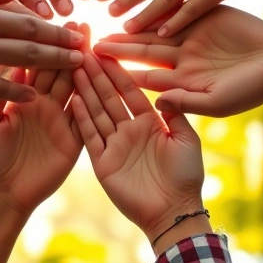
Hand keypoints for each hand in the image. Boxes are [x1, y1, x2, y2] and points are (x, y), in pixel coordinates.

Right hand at [0, 0, 84, 100]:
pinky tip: (36, 97)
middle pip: (35, 40)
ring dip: (54, 66)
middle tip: (87, 50)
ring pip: (25, 63)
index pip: (28, 18)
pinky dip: (20, 93)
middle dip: (65, 45)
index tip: (75, 28)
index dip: (55, 25)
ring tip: (76, 69)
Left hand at [0, 23, 88, 215]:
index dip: (46, 46)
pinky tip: (96, 86)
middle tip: (81, 24)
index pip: (38, 66)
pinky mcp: (73, 143)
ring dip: (86, 71)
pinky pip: (85, 120)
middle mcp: (46, 106)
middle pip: (61, 72)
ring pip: (77, 91)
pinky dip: (90, 104)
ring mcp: (62, 123)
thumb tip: (11, 62)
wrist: (2, 194)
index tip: (55, 23)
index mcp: (25, 98)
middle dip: (71, 49)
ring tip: (94, 47)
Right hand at [69, 53, 204, 246]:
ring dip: (87, 90)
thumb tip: (163, 92)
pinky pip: (91, 136)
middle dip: (98, 75)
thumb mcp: (186, 140)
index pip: (131, 91)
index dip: (120, 72)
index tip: (109, 51)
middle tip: (85, 51)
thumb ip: (176, 114)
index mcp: (150, 123)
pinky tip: (75, 99)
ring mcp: (114, 145)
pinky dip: (83, 118)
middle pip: (110, 97)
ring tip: (75, 68)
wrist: (174, 212)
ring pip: (97, 112)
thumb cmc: (186, 176)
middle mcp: (129, 130)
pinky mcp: (103, 162)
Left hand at [94, 6, 262, 115]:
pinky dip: (157, 3)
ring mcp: (190, 37)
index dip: (117, 73)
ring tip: (103, 15)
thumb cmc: (252, 89)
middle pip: (141, 51)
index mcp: (180, 83)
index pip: (141, 78)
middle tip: (87, 40)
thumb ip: (187, 102)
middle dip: (115, 46)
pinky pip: (176, 8)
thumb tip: (157, 104)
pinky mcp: (202, 16)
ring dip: (131, 23)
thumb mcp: (218, 101)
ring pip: (154, 27)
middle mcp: (180, 60)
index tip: (92, 69)